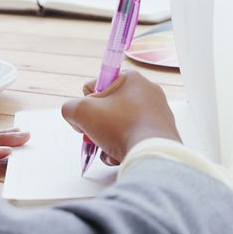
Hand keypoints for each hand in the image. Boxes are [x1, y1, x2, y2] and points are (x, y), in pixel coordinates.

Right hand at [61, 71, 179, 166]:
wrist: (152, 153)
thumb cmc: (120, 127)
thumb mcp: (82, 112)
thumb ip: (70, 108)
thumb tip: (74, 115)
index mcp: (131, 78)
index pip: (96, 85)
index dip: (87, 103)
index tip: (90, 116)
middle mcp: (147, 91)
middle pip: (109, 107)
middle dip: (98, 124)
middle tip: (96, 135)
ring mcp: (158, 112)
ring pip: (120, 124)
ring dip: (108, 138)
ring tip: (109, 148)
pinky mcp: (162, 131)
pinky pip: (134, 136)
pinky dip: (124, 146)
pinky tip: (120, 155)